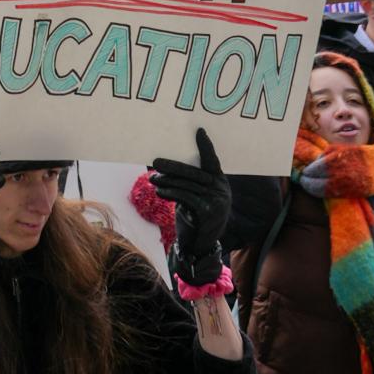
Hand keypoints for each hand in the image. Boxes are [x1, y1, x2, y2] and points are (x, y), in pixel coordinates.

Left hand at [150, 127, 231, 288]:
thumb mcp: (195, 197)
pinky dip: (170, 193)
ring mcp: (217, 202)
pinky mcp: (208, 213)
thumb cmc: (194, 215)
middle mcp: (221, 190)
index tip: (199, 130)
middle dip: (173, 165)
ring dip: (167, 181)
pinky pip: (185, 198)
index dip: (206, 146)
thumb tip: (163, 163)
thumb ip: (188, 182)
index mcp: (219, 182)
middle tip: (156, 160)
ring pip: (187, 185)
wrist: (200, 244)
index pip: (212, 160)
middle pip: (194, 173)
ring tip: (152, 178)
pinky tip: (159, 191)